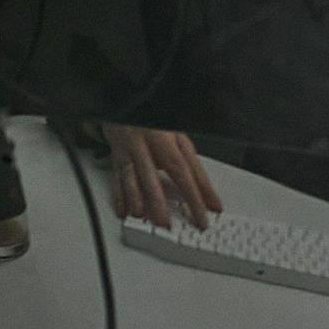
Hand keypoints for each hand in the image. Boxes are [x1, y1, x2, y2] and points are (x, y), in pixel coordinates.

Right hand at [103, 124, 222, 229]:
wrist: (130, 105)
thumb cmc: (159, 128)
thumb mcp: (181, 143)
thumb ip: (196, 171)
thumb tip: (211, 199)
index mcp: (169, 140)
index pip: (185, 171)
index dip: (197, 194)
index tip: (206, 214)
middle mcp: (148, 145)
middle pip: (155, 174)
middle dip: (159, 201)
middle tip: (166, 223)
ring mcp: (131, 150)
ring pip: (132, 175)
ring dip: (136, 198)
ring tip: (141, 215)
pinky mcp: (117, 156)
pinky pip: (116, 177)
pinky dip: (118, 195)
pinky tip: (123, 210)